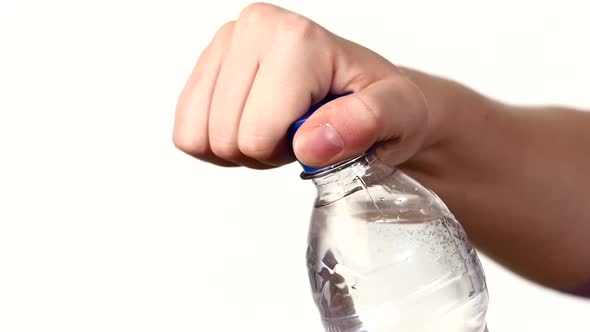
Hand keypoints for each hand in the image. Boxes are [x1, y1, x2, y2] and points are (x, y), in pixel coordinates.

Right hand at [173, 3, 429, 168]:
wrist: (366, 93)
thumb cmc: (382, 103)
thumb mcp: (398, 115)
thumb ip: (365, 123)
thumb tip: (310, 141)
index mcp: (296, 37)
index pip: (257, 133)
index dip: (288, 152)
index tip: (320, 133)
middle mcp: (253, 27)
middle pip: (225, 137)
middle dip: (263, 152)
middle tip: (300, 132)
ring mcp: (224, 43)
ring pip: (198, 135)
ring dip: (240, 149)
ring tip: (278, 128)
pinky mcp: (208, 64)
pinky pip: (186, 131)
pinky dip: (218, 144)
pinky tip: (253, 126)